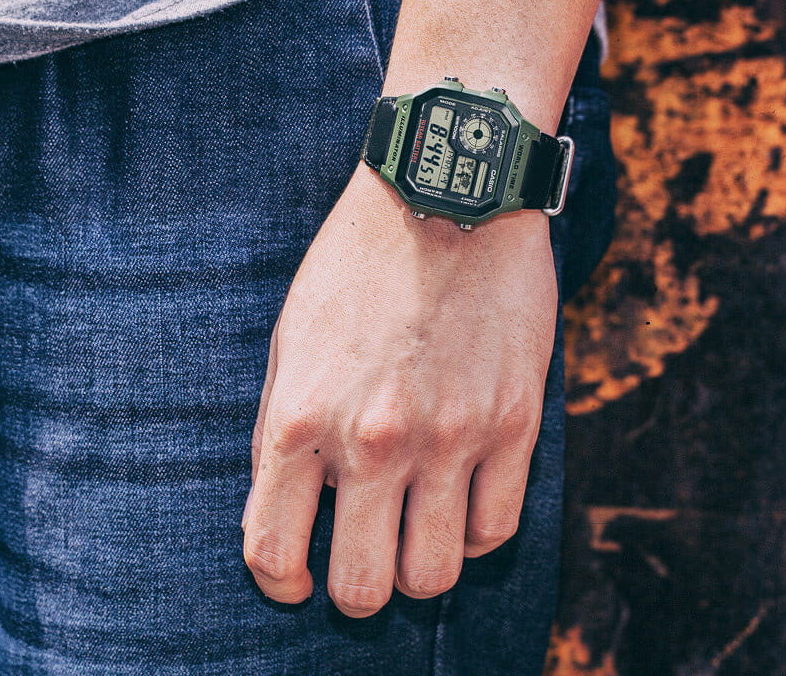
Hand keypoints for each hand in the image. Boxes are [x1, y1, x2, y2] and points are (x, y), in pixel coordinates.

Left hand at [241, 160, 556, 617]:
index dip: (280, 584)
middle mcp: (374, 439)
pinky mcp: (513, 422)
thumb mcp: (290, 338)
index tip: (295, 579)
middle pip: (361, 589)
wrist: (445, 195)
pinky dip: (473, 532)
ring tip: (414, 529)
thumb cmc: (358, 264)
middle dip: (355, 589)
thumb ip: (282, 429)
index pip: (272, 553)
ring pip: (434, 575)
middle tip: (362, 557)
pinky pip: (496, 529)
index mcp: (303, 416)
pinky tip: (461, 501)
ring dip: (417, 567)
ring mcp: (451, 435)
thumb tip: (291, 507)